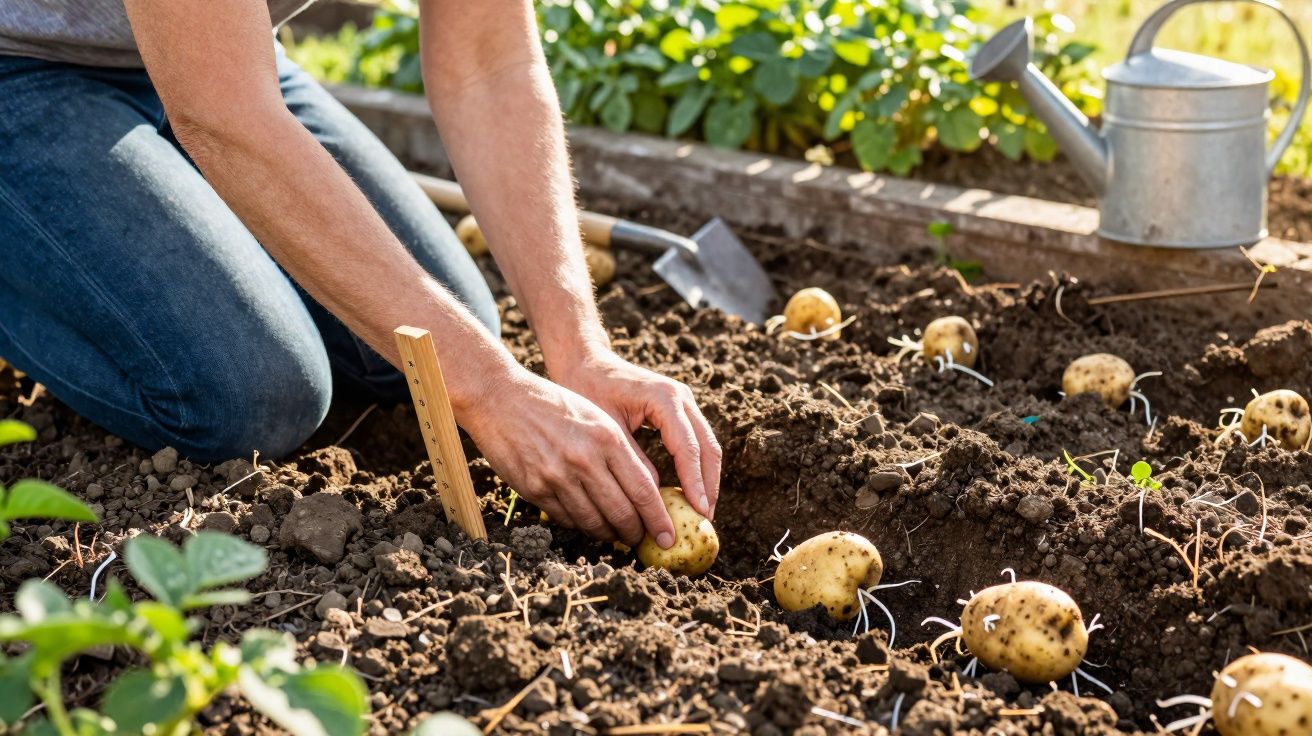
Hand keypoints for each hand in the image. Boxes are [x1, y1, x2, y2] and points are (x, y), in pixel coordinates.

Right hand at [458, 366, 674, 546]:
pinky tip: (588, 523)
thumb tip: (646, 490)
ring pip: (593, 522)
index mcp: (606, 438)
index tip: (667, 536)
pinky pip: (566, 519)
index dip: (658, 519)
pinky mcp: (534, 489)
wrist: (500, 397)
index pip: (642, 490)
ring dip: (609, 534)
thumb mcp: (595, 417)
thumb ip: (620, 452)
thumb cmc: (554, 404)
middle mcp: (584, 459)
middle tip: (642, 540)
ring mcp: (557, 477)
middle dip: (636, 533)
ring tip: (617, 535)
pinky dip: (581, 526)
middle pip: (621, 512)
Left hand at [553, 350, 720, 518]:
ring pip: (708, 445)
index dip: (695, 482)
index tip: (699, 510)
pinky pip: (698, 442)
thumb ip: (633, 460)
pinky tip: (692, 492)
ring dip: (707, 479)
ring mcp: (685, 402)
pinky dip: (698, 468)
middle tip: (705, 518)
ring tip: (702, 511)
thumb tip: (654, 497)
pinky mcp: (681, 410)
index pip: (688, 447)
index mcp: (664, 397)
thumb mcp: (607, 429)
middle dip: (709, 485)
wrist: (586, 362)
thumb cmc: (589, 390)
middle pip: (708, 447)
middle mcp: (682, 397)